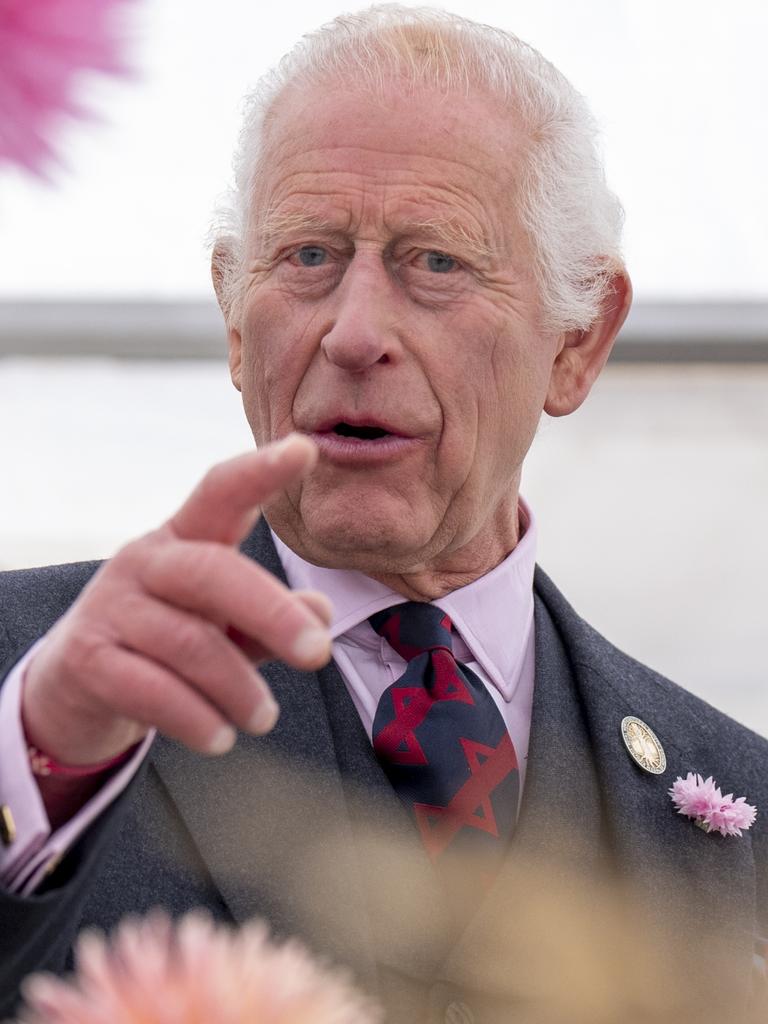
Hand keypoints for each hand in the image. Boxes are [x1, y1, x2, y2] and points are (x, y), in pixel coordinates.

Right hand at [22, 435, 331, 765]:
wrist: (79, 683)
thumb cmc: (170, 637)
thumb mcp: (227, 625)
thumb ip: (272, 619)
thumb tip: (321, 614)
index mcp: (185, 538)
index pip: (221, 492)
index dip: (262, 471)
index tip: (306, 449)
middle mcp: (146, 560)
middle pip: (213, 573)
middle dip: (272, 613)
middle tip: (317, 654)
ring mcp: (111, 607)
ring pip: (188, 643)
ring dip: (238, 689)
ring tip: (264, 718)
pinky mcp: (88, 658)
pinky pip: (151, 690)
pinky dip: (195, 719)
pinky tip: (220, 737)